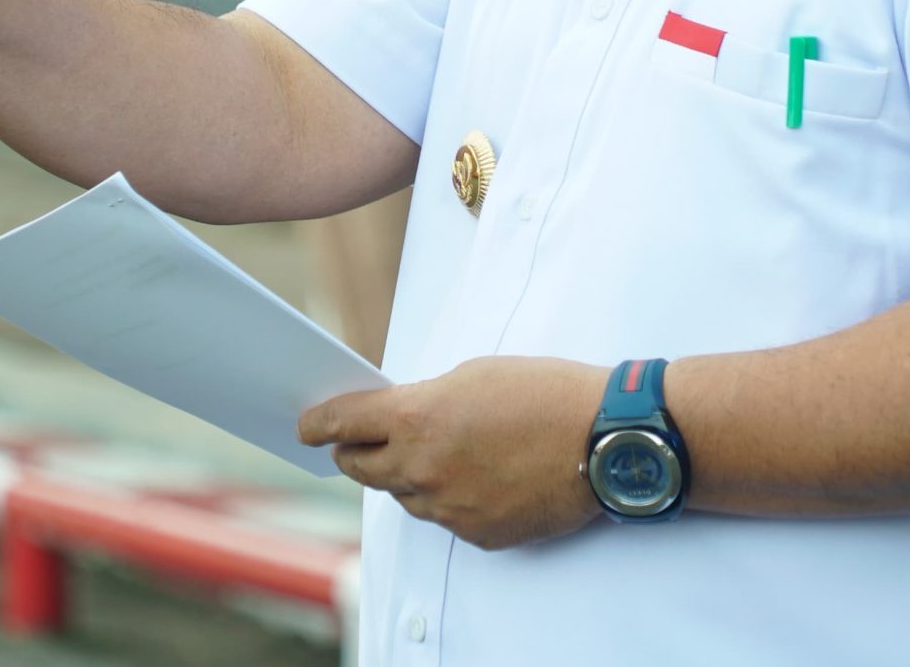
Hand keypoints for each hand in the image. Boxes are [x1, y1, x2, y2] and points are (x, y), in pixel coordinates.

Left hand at [297, 357, 604, 550]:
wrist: (603, 439)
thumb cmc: (544, 393)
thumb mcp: (473, 375)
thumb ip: (424, 399)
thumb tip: (402, 417)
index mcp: (416, 418)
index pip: (344, 424)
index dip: (319, 424)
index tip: (306, 427)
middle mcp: (423, 469)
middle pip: (361, 469)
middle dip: (354, 453)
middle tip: (358, 443)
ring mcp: (449, 508)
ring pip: (404, 496)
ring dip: (407, 476)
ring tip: (440, 452)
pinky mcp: (477, 535)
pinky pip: (444, 518)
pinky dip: (448, 499)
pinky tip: (478, 477)